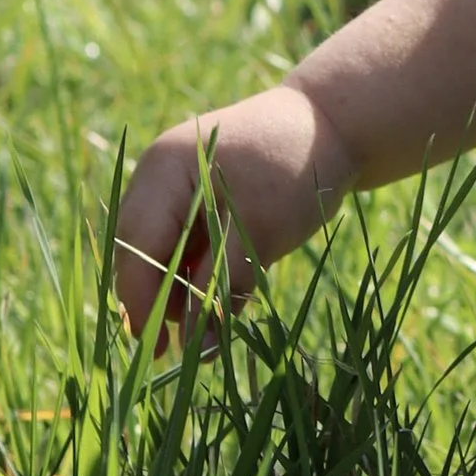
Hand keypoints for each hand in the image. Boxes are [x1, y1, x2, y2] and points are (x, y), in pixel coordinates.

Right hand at [113, 84, 354, 343]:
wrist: (338, 123)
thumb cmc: (298, 167)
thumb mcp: (262, 230)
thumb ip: (225, 286)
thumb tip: (198, 351)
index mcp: (165, 171)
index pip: (137, 245)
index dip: (140, 299)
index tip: (152, 346)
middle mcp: (161, 177)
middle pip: (140, 249)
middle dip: (152, 299)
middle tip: (165, 352)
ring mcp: (179, 186)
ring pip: (161, 251)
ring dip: (173, 293)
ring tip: (194, 338)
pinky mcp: (202, 199)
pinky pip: (185, 244)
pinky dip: (194, 276)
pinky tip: (211, 311)